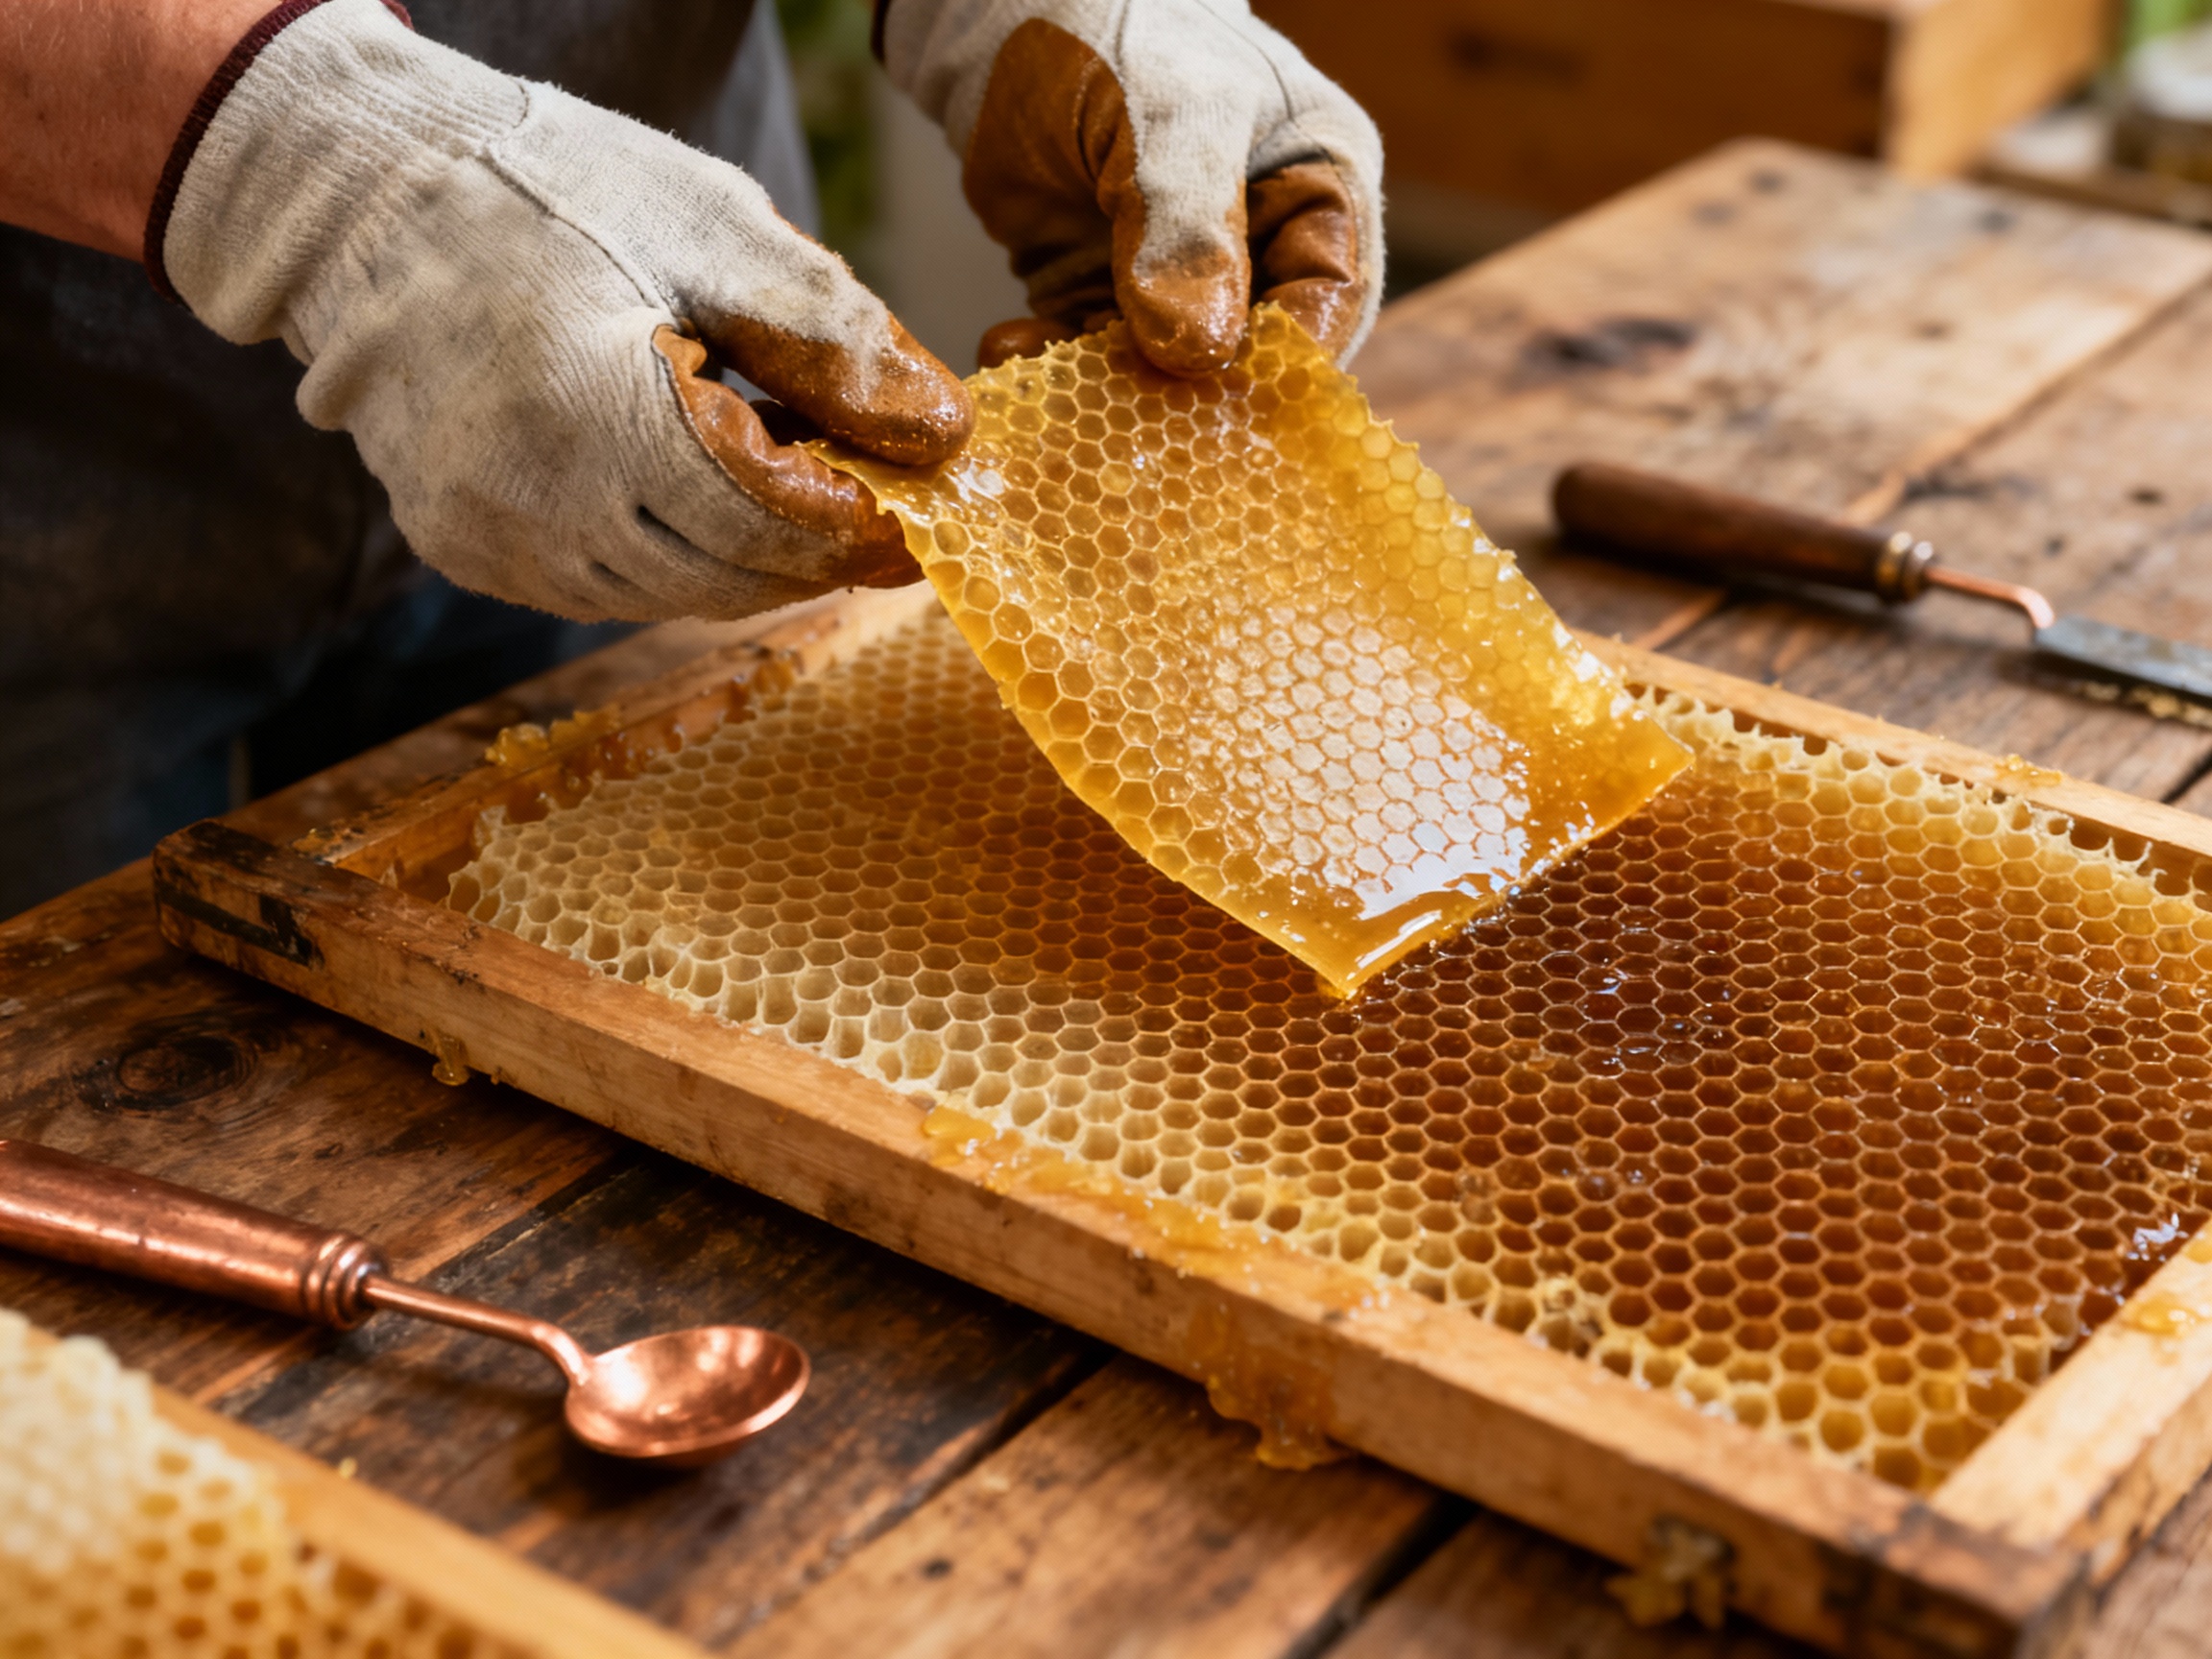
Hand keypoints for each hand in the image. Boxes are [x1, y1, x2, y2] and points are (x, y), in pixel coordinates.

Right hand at [156, 0, 971, 620]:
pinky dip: (678, 553)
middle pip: (728, 577)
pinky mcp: (468, 551)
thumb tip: (943, 436)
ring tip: (799, 481)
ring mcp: (488, 541)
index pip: (765, 519)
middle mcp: (528, 505)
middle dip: (819, 551)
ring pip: (674, 597)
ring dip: (753, 557)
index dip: (859, 526)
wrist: (361, 195)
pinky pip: (610, 587)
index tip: (927, 512)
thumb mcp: (710, 231)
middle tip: (887, 506)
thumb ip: (831, 341)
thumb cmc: (545, 190)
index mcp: (590, 412)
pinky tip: (706, 488)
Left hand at [880, 0, 1383, 372]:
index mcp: (1320, 184)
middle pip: (1256, 358)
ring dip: (1112, 393)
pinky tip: (1009, 349)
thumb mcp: (1162, 113)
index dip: (1288, 363)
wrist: (994, 13)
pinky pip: (1096, 361)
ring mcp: (1186, 281)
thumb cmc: (1110, 27)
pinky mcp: (1110, 298)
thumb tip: (1199, 351)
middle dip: (1196, 400)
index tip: (1225, 404)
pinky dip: (1055, 368)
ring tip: (1053, 389)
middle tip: (1132, 426)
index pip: (1333, 299)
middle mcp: (1265, 245)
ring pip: (1171, 376)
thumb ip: (1184, 225)